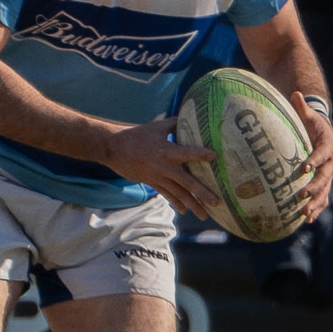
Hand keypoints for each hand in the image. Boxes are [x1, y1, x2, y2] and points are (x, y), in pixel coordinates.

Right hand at [102, 118, 219, 218]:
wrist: (115, 149)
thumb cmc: (137, 134)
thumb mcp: (157, 126)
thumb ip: (176, 124)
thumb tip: (192, 116)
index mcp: (167, 150)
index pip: (186, 152)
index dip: (199, 154)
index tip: (214, 156)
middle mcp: (165, 167)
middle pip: (187, 182)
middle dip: (202, 193)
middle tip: (217, 202)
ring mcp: (158, 177)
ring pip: (178, 193)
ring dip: (193, 204)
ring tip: (205, 215)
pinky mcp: (152, 183)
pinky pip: (167, 195)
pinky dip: (177, 203)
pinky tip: (185, 211)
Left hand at [291, 92, 332, 222]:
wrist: (325, 134)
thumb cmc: (313, 124)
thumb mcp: (309, 116)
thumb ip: (302, 107)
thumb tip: (296, 93)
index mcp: (327, 148)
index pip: (321, 155)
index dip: (314, 161)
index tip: (303, 167)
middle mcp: (331, 164)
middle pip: (324, 178)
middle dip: (314, 188)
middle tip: (301, 196)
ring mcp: (329, 176)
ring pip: (324, 192)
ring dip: (315, 203)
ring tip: (304, 214)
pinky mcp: (324, 184)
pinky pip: (322, 198)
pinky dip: (316, 209)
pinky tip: (307, 220)